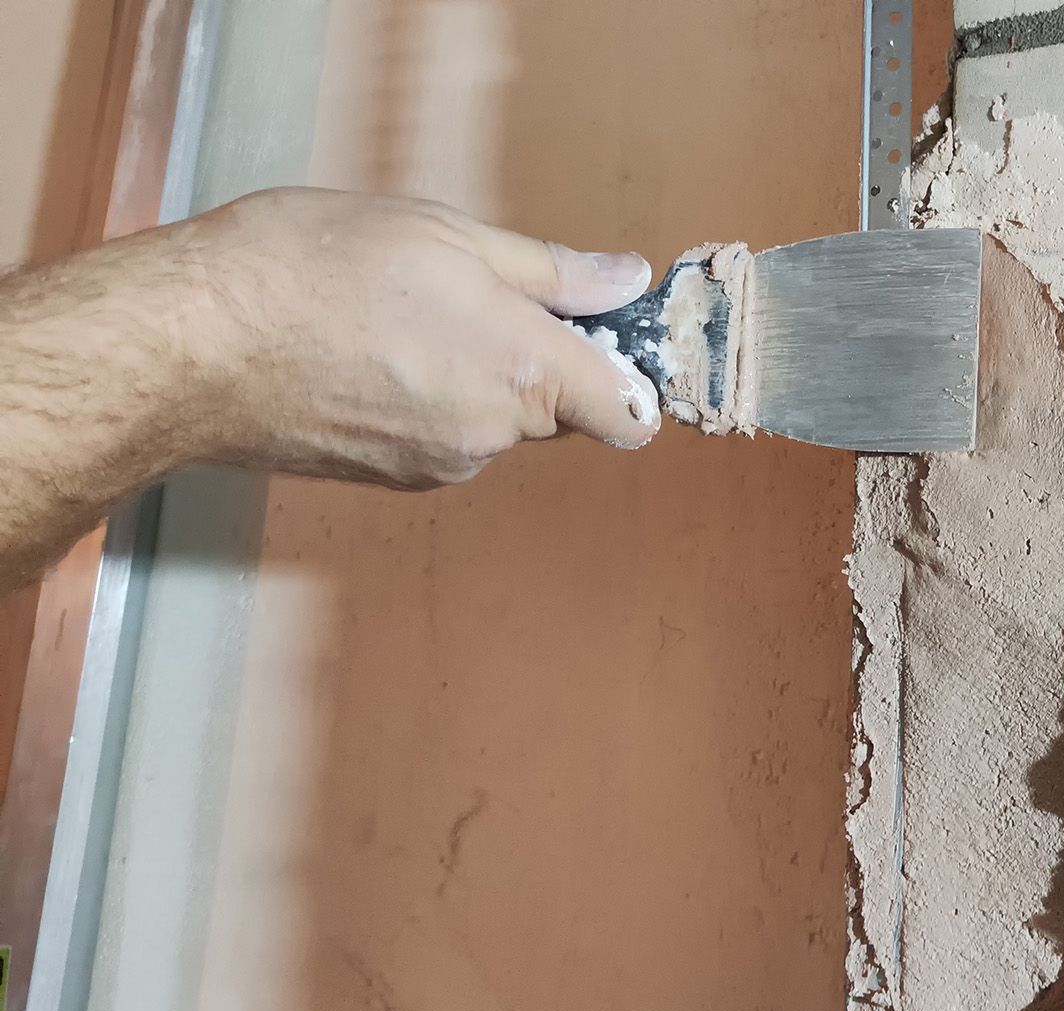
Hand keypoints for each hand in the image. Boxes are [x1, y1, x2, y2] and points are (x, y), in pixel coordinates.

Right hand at [169, 187, 661, 487]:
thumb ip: (551, 272)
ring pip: (494, 422)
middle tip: (469, 295)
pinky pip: (440, 438)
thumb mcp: (447, 235)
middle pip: (558, 411)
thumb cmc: (310, 270)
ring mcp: (439, 465)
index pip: (630, 413)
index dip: (631, 377)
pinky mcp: (390, 480)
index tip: (609, 338)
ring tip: (398, 317)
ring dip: (471, 376)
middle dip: (535, 360)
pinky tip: (367, 353)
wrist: (191, 344)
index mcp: (524, 372)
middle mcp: (492, 435)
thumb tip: (625, 282)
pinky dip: (423, 400)